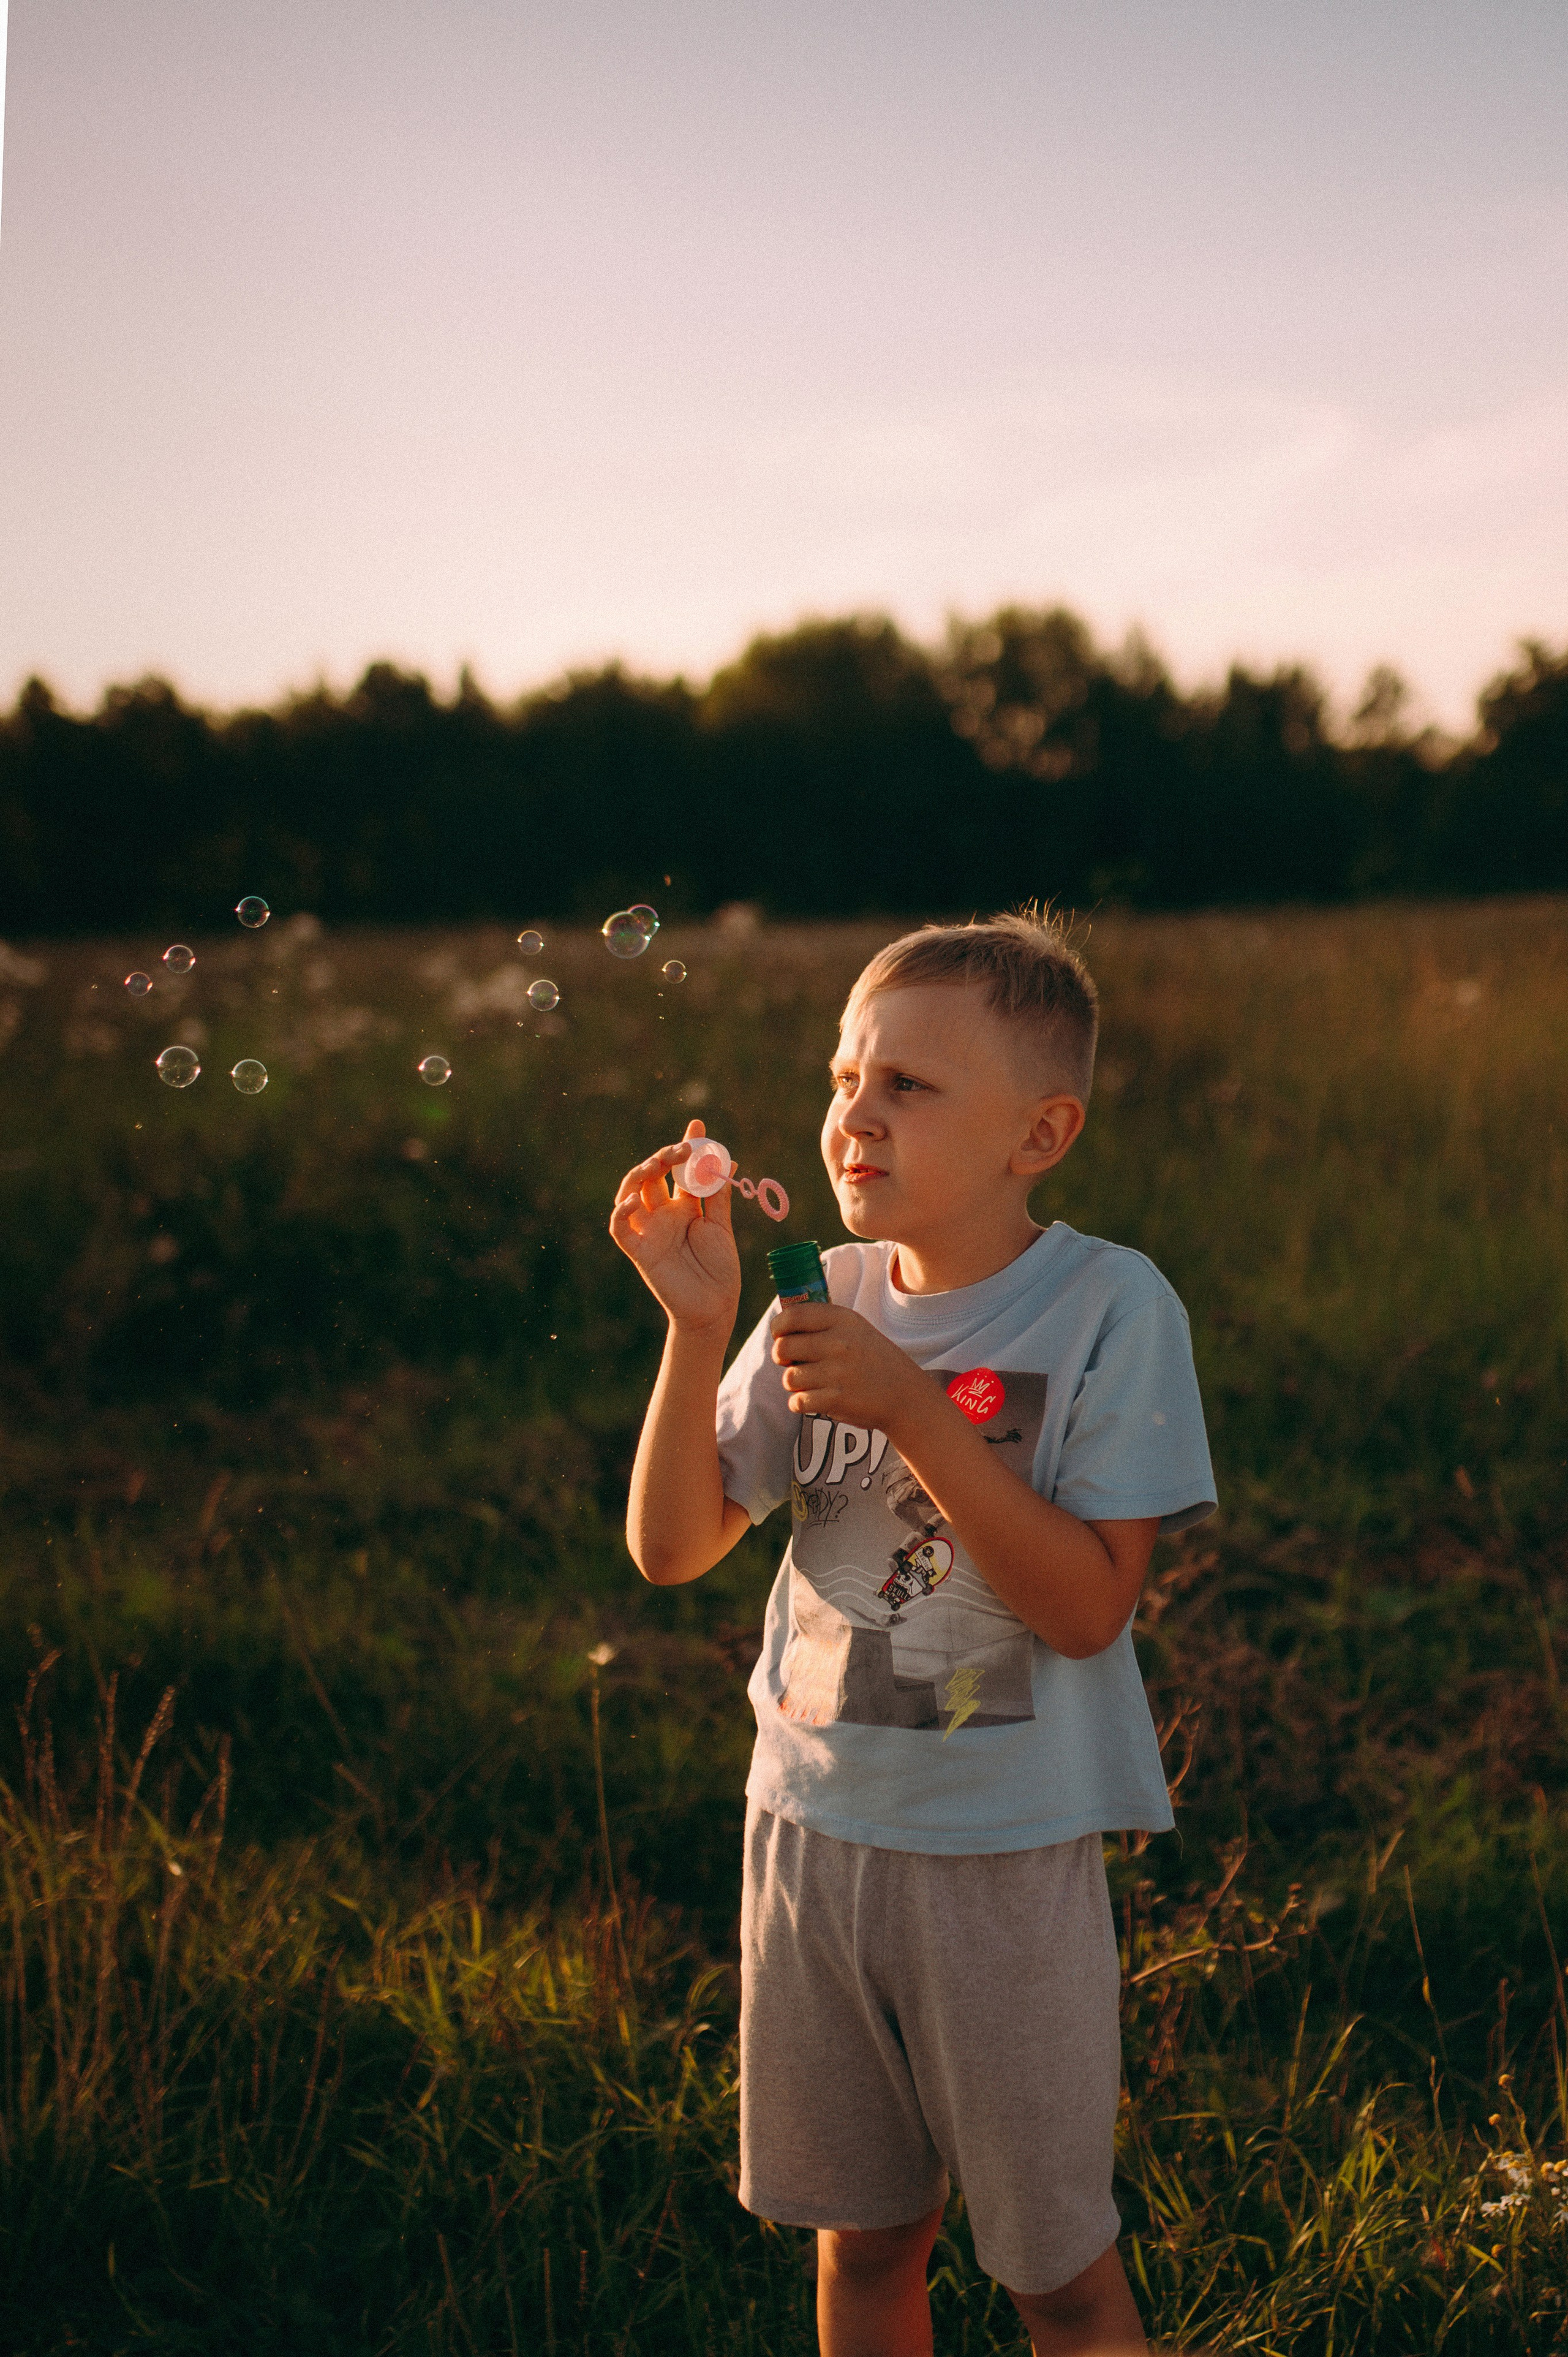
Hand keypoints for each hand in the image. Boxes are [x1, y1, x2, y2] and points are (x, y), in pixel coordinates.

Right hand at [610, 1121, 741, 1334]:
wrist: (715, 1308)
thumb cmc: (720, 1270)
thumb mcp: (721, 1226)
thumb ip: (717, 1195)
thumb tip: (725, 1159)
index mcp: (684, 1207)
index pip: (681, 1170)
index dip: (687, 1146)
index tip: (697, 1124)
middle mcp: (664, 1214)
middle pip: (654, 1175)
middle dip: (666, 1156)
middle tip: (684, 1147)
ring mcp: (649, 1230)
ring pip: (632, 1192)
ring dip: (642, 1174)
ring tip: (659, 1162)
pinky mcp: (639, 1250)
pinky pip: (621, 1228)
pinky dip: (621, 1213)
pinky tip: (631, 1201)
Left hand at [770, 1304, 925, 1434]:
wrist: (905, 1396)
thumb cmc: (873, 1360)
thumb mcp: (855, 1329)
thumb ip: (822, 1324)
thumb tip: (780, 1324)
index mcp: (842, 1319)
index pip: (792, 1316)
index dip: (777, 1327)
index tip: (779, 1335)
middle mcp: (838, 1342)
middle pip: (783, 1348)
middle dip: (782, 1358)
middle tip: (793, 1363)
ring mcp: (837, 1372)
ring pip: (788, 1378)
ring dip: (795, 1384)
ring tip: (814, 1383)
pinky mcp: (835, 1399)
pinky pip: (797, 1401)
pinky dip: (801, 1404)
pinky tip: (817, 1399)